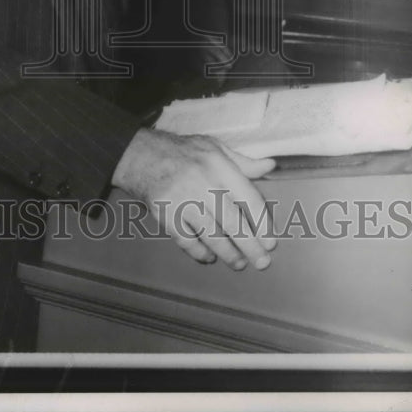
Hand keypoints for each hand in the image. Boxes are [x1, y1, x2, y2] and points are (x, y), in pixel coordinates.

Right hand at [112, 127, 276, 269]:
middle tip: (262, 262)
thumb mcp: (214, 147)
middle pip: (232, 222)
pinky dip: (199, 252)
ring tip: (239, 263)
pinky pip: (187, 241)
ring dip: (228, 254)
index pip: (247, 197)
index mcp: (218, 165)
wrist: (140, 156)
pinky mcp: (166, 214)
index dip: (262, 222)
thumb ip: (243, 161)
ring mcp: (182, 200)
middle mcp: (202, 183)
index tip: (270, 241)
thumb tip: (271, 166)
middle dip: (250, 246)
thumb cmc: (183, 152)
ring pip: (211, 235)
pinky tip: (209, 257)